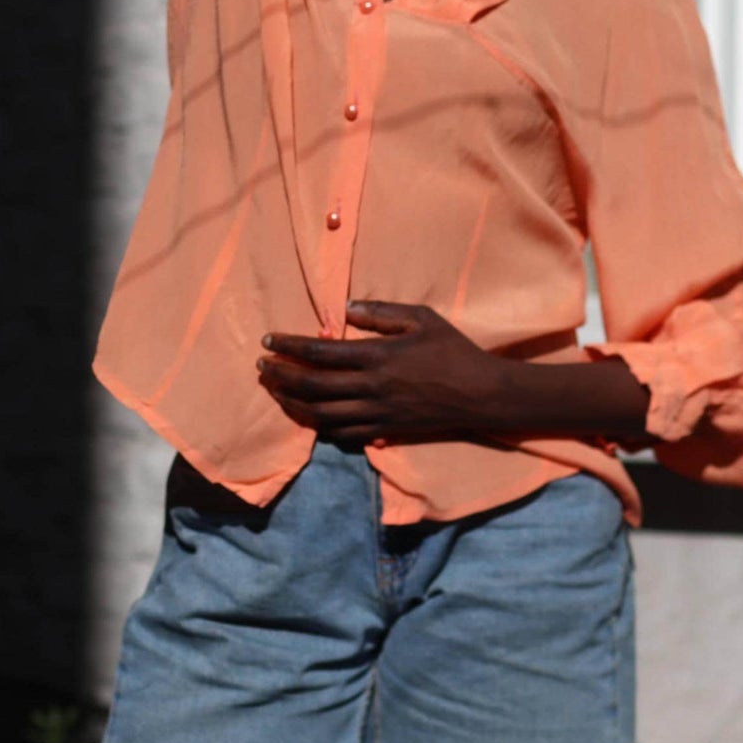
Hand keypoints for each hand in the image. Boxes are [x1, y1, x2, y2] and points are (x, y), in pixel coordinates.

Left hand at [258, 301, 507, 446]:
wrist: (480, 394)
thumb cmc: (452, 350)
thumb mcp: (421, 319)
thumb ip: (381, 312)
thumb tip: (347, 307)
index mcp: (377, 356)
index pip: (320, 352)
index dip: (289, 346)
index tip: (268, 340)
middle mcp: (371, 388)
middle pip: (312, 385)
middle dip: (281, 376)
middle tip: (262, 367)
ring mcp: (376, 413)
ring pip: (321, 414)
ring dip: (292, 403)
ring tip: (276, 392)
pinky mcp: (384, 431)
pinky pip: (343, 434)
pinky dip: (320, 427)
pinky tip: (309, 417)